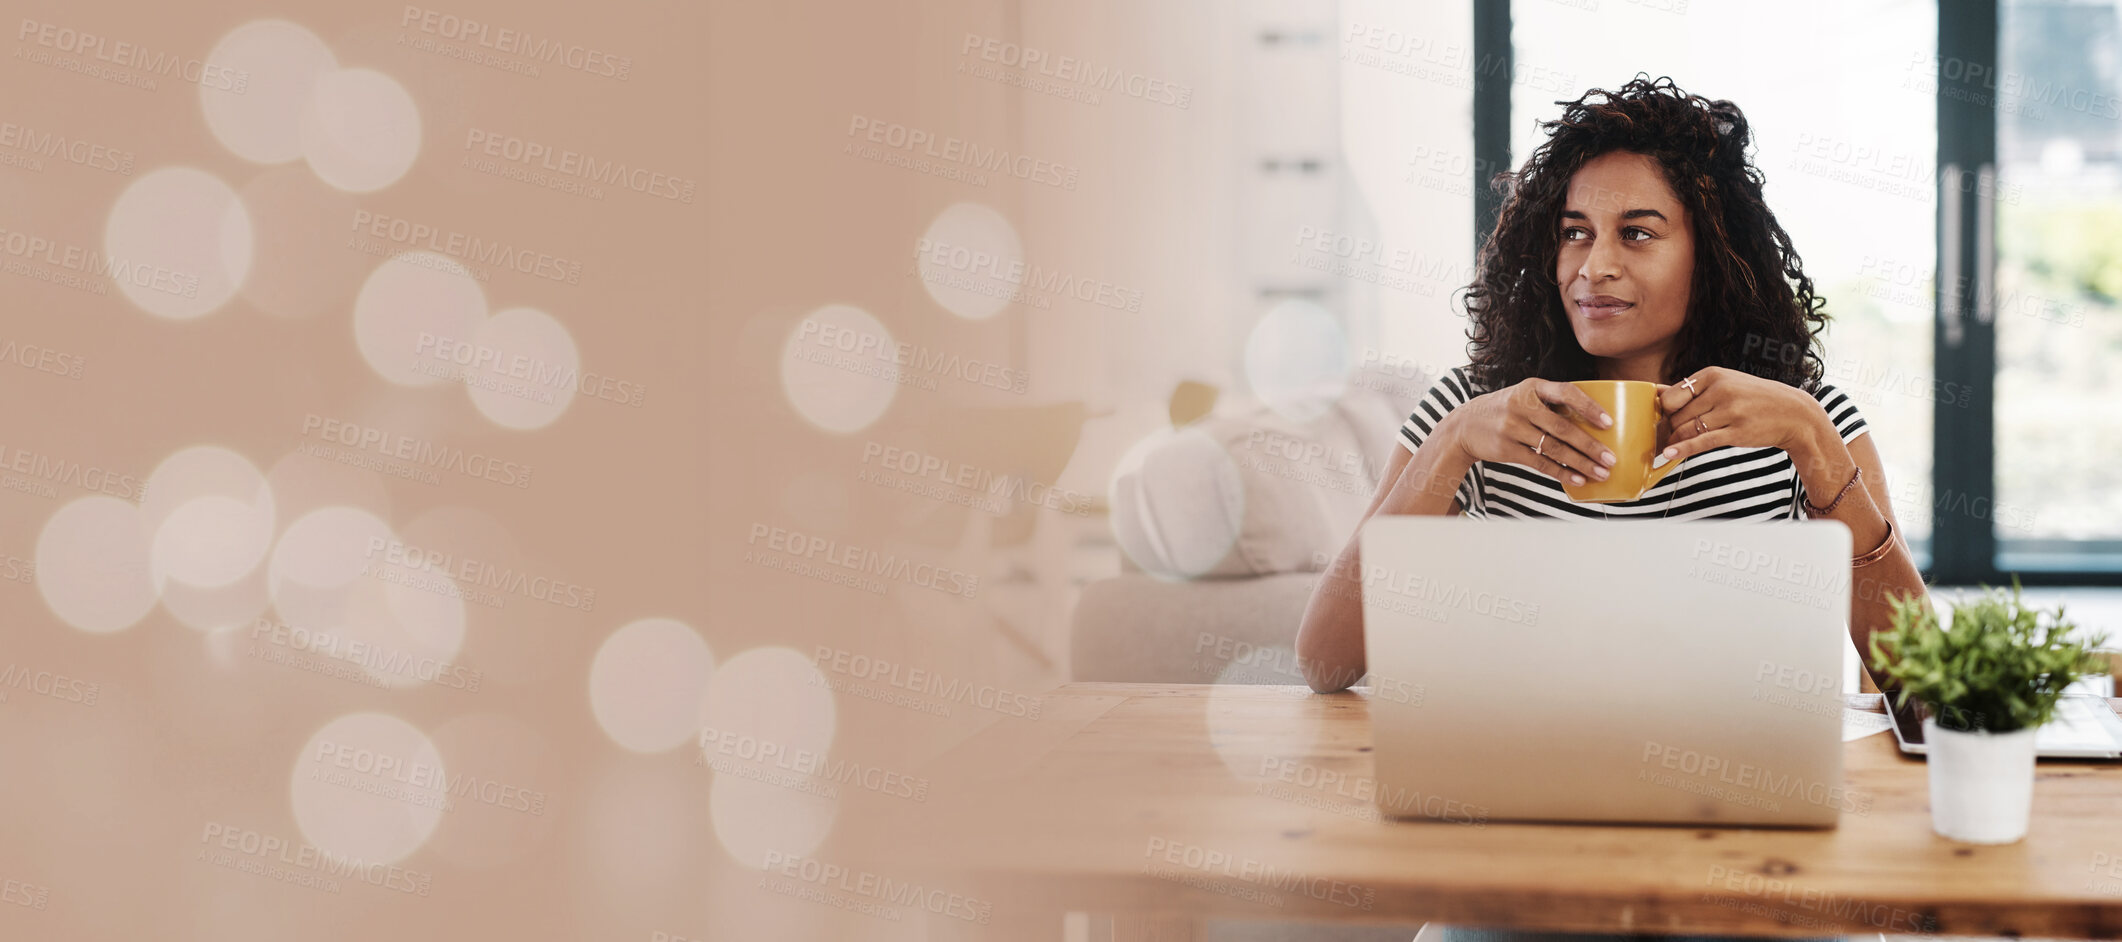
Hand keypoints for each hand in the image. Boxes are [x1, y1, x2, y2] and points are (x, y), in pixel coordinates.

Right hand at [1441, 378, 1619, 486]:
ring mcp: (1512, 428)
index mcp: (1532, 387)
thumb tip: (1593, 423)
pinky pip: (1540, 463)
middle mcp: (1522, 406)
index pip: (1566, 393)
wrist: (1464, 425)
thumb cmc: (1506, 410)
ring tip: (1601, 473)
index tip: (1608, 423)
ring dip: (1581, 463)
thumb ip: (1551, 404)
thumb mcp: (1524, 396)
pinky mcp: (1507, 449)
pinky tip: (1578, 480)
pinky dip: (1561, 473)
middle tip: (1611, 458)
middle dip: (1590, 445)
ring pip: (1554, 449)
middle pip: (1563, 427)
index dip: (1589, 407)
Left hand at [1653, 367, 1829, 468]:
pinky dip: (1682, 449)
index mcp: (1713, 375)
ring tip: (1671, 446)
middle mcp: (1720, 390)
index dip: (1664, 412)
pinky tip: (1669, 454)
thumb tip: (1656, 393)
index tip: (1665, 420)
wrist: (1793, 413)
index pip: (1671, 396)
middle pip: (1677, 416)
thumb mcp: (1724, 383)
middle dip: (1670, 429)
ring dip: (1676, 441)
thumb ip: (1692, 389)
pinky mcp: (1737, 432)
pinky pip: (1702, 442)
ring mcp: (1730, 411)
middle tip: (1668, 437)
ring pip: (1687, 430)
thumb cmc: (1753, 399)